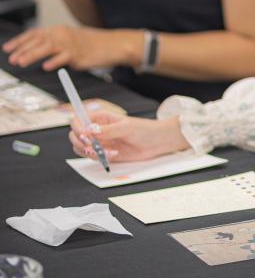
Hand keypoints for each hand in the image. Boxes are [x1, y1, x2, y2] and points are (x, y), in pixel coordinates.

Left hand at [3, 25, 122, 71]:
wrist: (112, 44)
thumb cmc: (92, 44)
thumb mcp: (70, 40)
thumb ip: (54, 43)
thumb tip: (35, 51)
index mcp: (59, 30)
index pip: (35, 33)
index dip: (20, 40)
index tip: (7, 48)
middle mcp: (63, 34)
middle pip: (38, 40)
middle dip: (22, 49)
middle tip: (11, 59)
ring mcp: (71, 44)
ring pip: (47, 47)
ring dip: (32, 55)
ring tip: (21, 62)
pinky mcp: (79, 55)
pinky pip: (64, 58)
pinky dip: (54, 62)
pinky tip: (46, 66)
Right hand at [70, 111, 187, 162]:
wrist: (157, 142)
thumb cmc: (144, 130)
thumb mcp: (126, 127)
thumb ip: (108, 130)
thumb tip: (90, 130)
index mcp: (100, 117)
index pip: (78, 119)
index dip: (77, 127)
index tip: (84, 136)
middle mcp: (97, 129)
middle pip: (75, 135)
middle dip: (81, 143)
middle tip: (94, 147)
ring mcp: (100, 142)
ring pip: (81, 148)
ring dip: (90, 153)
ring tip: (108, 153)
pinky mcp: (104, 153)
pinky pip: (92, 157)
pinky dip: (99, 159)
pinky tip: (113, 155)